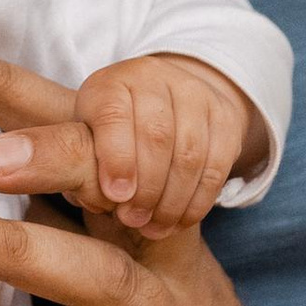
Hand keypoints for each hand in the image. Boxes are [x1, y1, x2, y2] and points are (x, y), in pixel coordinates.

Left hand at [73, 52, 265, 233]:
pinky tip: (179, 221)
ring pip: (190, 154)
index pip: (114, 115)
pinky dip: (198, 201)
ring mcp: (195, 93)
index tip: (115, 197)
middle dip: (145, 188)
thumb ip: (80, 163)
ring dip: (172, 201)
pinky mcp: (225, 116)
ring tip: (154, 227)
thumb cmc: (110, 133)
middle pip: (157, 136)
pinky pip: (217, 165)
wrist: (159, 105)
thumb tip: (95, 198)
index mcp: (112, 82)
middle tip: (132, 220)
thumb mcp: (84, 137)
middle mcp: (155, 78)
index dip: (116, 159)